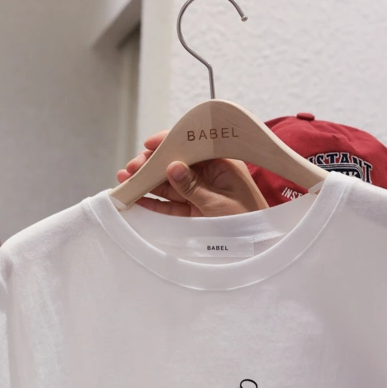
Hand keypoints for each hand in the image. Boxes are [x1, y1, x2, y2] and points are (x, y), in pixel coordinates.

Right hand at [117, 132, 268, 215]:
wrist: (260, 245)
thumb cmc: (249, 220)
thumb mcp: (219, 203)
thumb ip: (193, 186)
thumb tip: (171, 166)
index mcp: (222, 163)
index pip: (192, 146)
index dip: (170, 142)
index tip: (149, 144)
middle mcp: (209, 174)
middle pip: (175, 163)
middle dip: (151, 165)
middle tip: (131, 168)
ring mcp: (200, 191)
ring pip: (169, 183)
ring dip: (147, 182)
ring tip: (126, 180)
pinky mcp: (193, 209)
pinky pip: (170, 203)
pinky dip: (153, 202)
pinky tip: (137, 198)